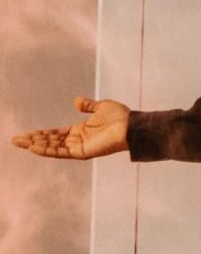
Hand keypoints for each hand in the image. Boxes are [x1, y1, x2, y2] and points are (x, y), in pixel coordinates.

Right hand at [11, 96, 129, 158]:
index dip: (42, 133)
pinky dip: (48, 150)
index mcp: (81, 131)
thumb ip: (88, 105)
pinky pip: (61, 152)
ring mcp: (80, 147)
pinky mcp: (82, 153)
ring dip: (36, 145)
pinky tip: (34, 147)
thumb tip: (76, 101)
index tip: (27, 134)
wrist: (131, 125)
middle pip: (51, 141)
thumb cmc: (120, 116)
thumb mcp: (101, 107)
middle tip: (16, 140)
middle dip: (34, 140)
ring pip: (53, 147)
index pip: (56, 133)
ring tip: (20, 143)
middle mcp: (78, 140)